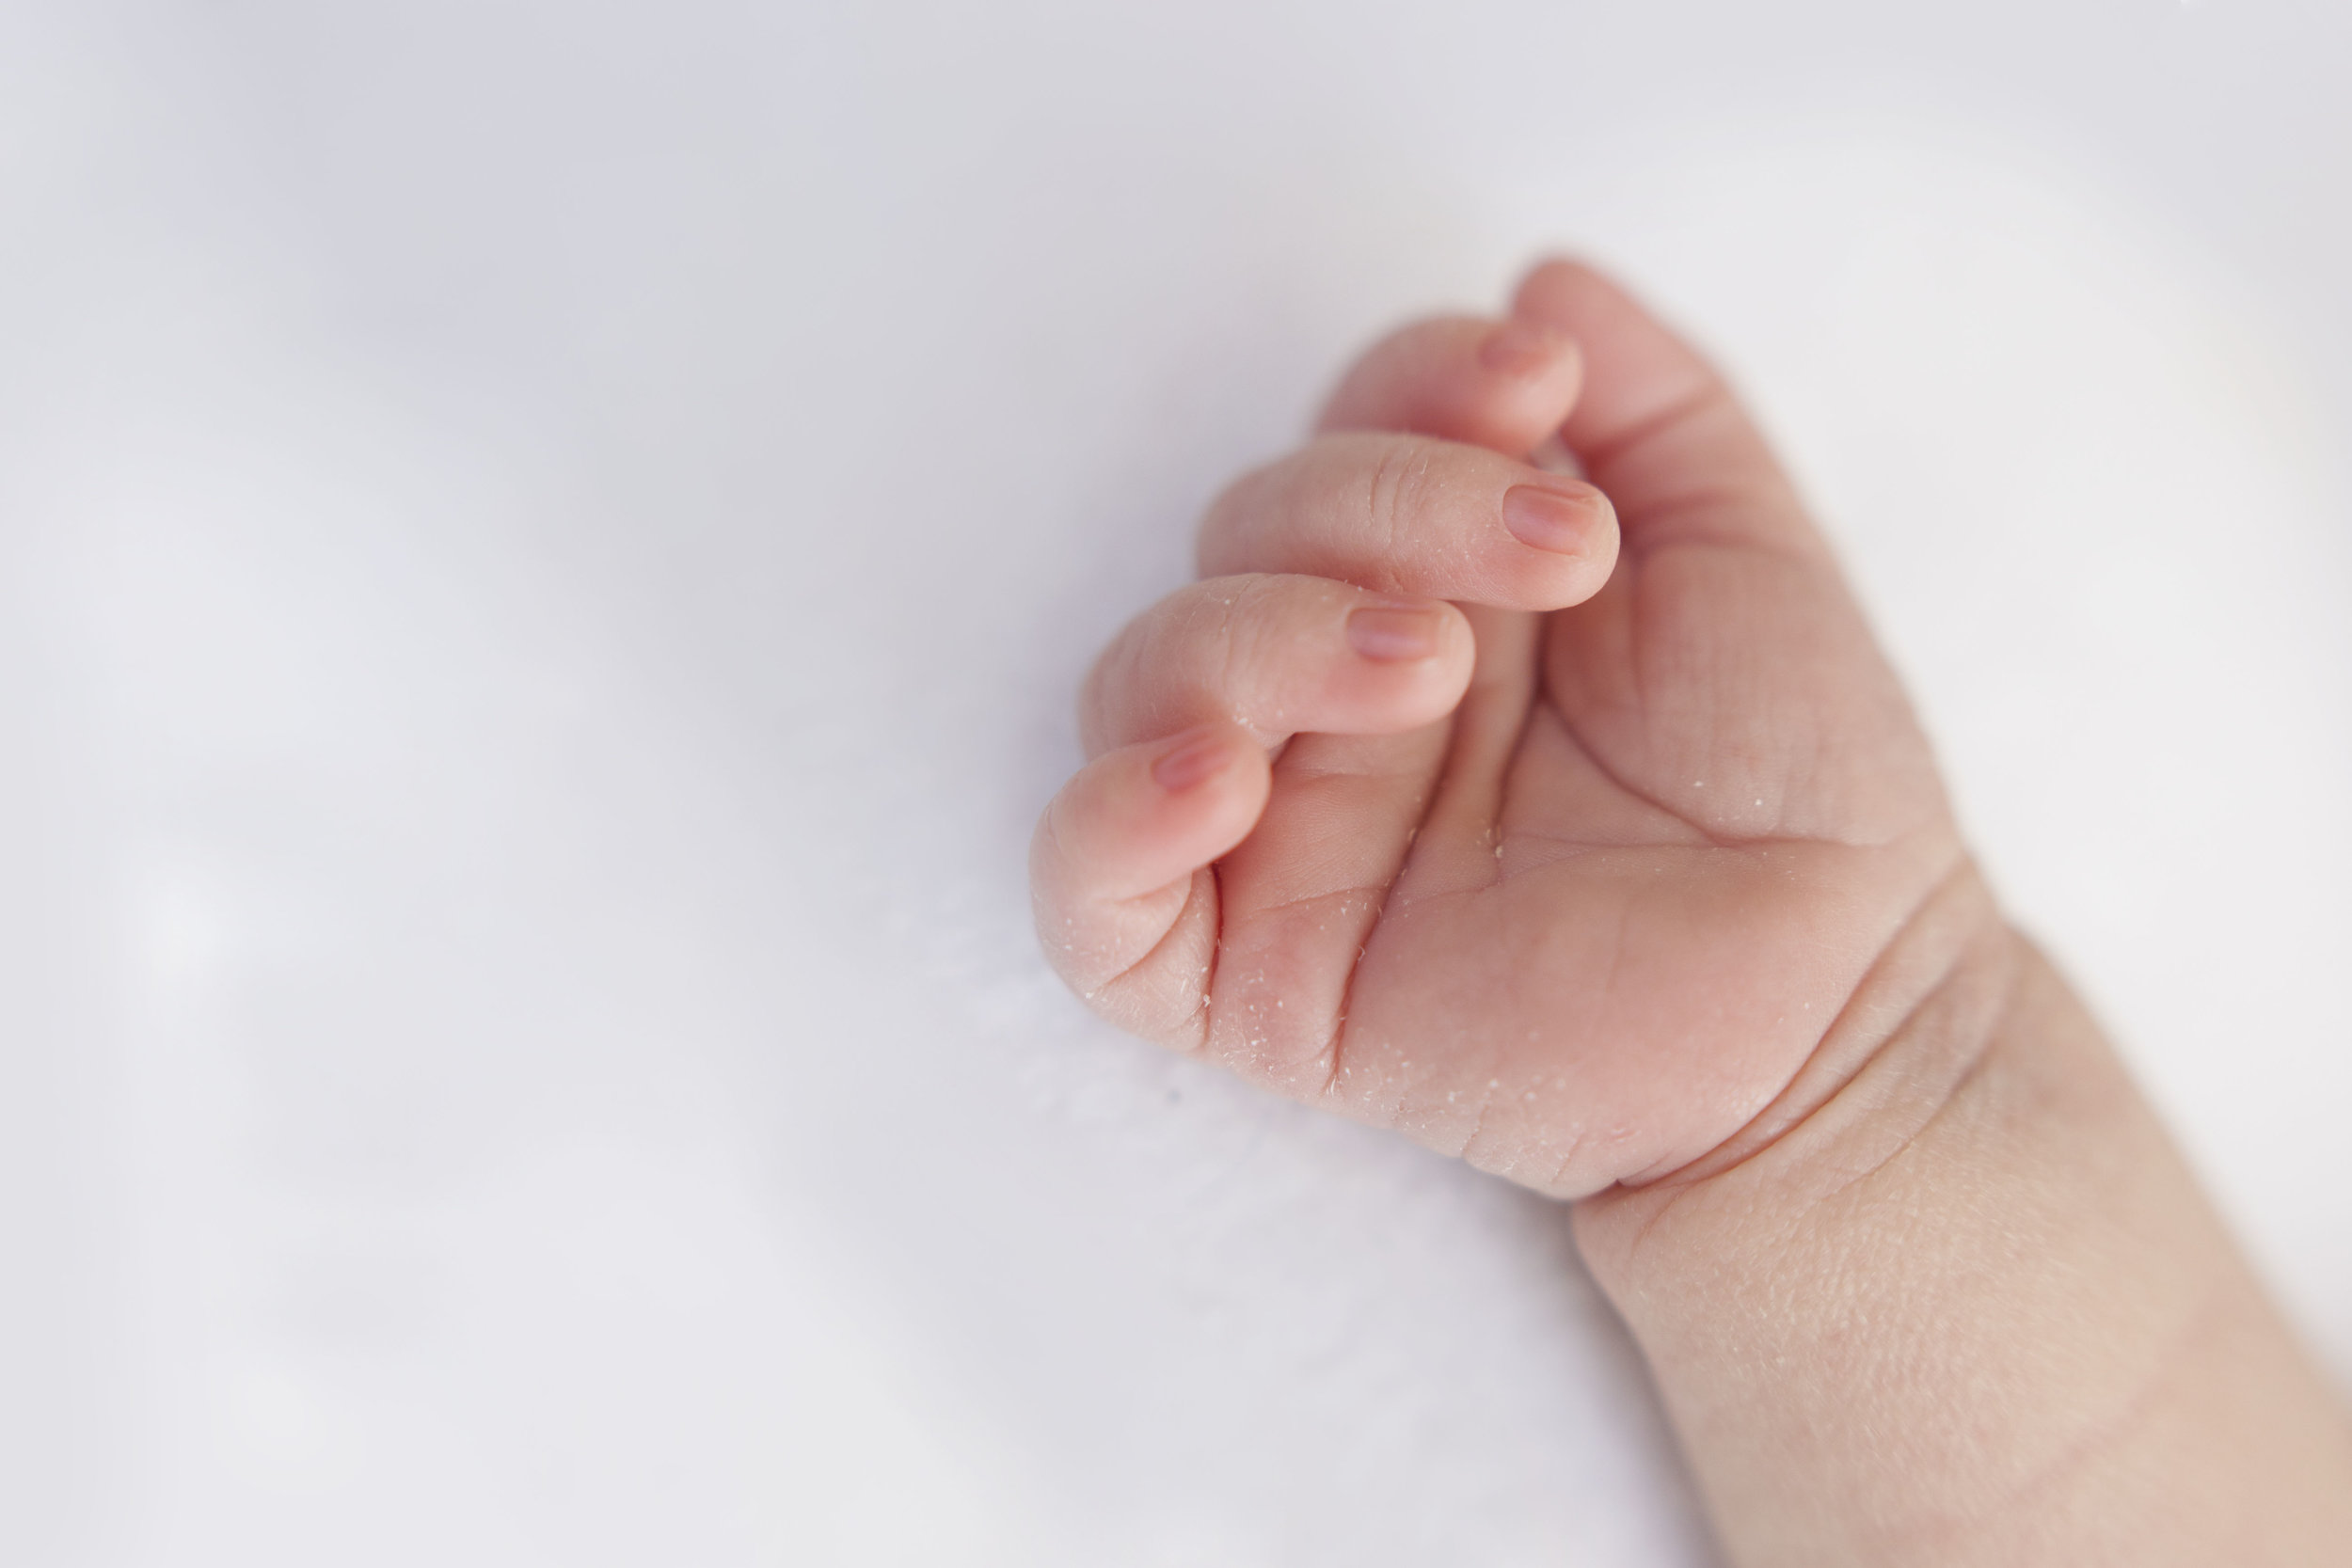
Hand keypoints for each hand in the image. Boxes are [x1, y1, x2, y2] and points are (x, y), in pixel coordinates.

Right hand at [1033, 261, 1976, 1197]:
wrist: (1848, 1001)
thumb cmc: (1804, 785)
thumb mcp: (1747, 546)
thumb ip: (1655, 404)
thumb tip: (1542, 280)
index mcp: (1432, 590)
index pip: (1337, 439)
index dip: (1405, 386)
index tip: (1540, 388)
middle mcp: (1336, 699)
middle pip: (1239, 537)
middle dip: (1379, 508)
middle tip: (1552, 557)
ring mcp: (1286, 833)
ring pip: (1143, 683)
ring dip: (1263, 632)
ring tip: (1430, 664)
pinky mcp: (1255, 976)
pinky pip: (1092, 896)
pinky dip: (1111, 819)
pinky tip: (1220, 775)